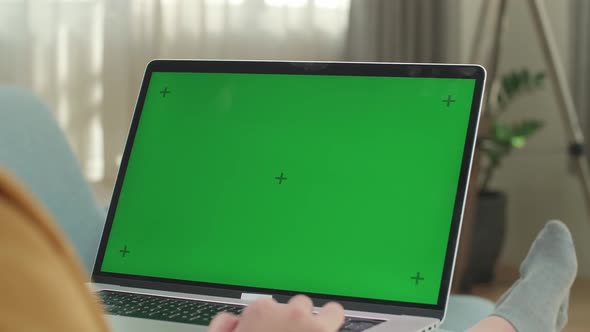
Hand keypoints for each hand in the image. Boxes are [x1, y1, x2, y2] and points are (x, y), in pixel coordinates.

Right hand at [207, 295, 344, 331]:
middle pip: (295, 305)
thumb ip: (223, 327)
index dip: (264, 322)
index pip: (263, 306)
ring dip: (314, 321)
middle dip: (292, 319)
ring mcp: (311, 324)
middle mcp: (288, 313)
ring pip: (319, 308)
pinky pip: (336, 316)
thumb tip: (233, 321)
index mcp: (260, 313)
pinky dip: (330, 326)